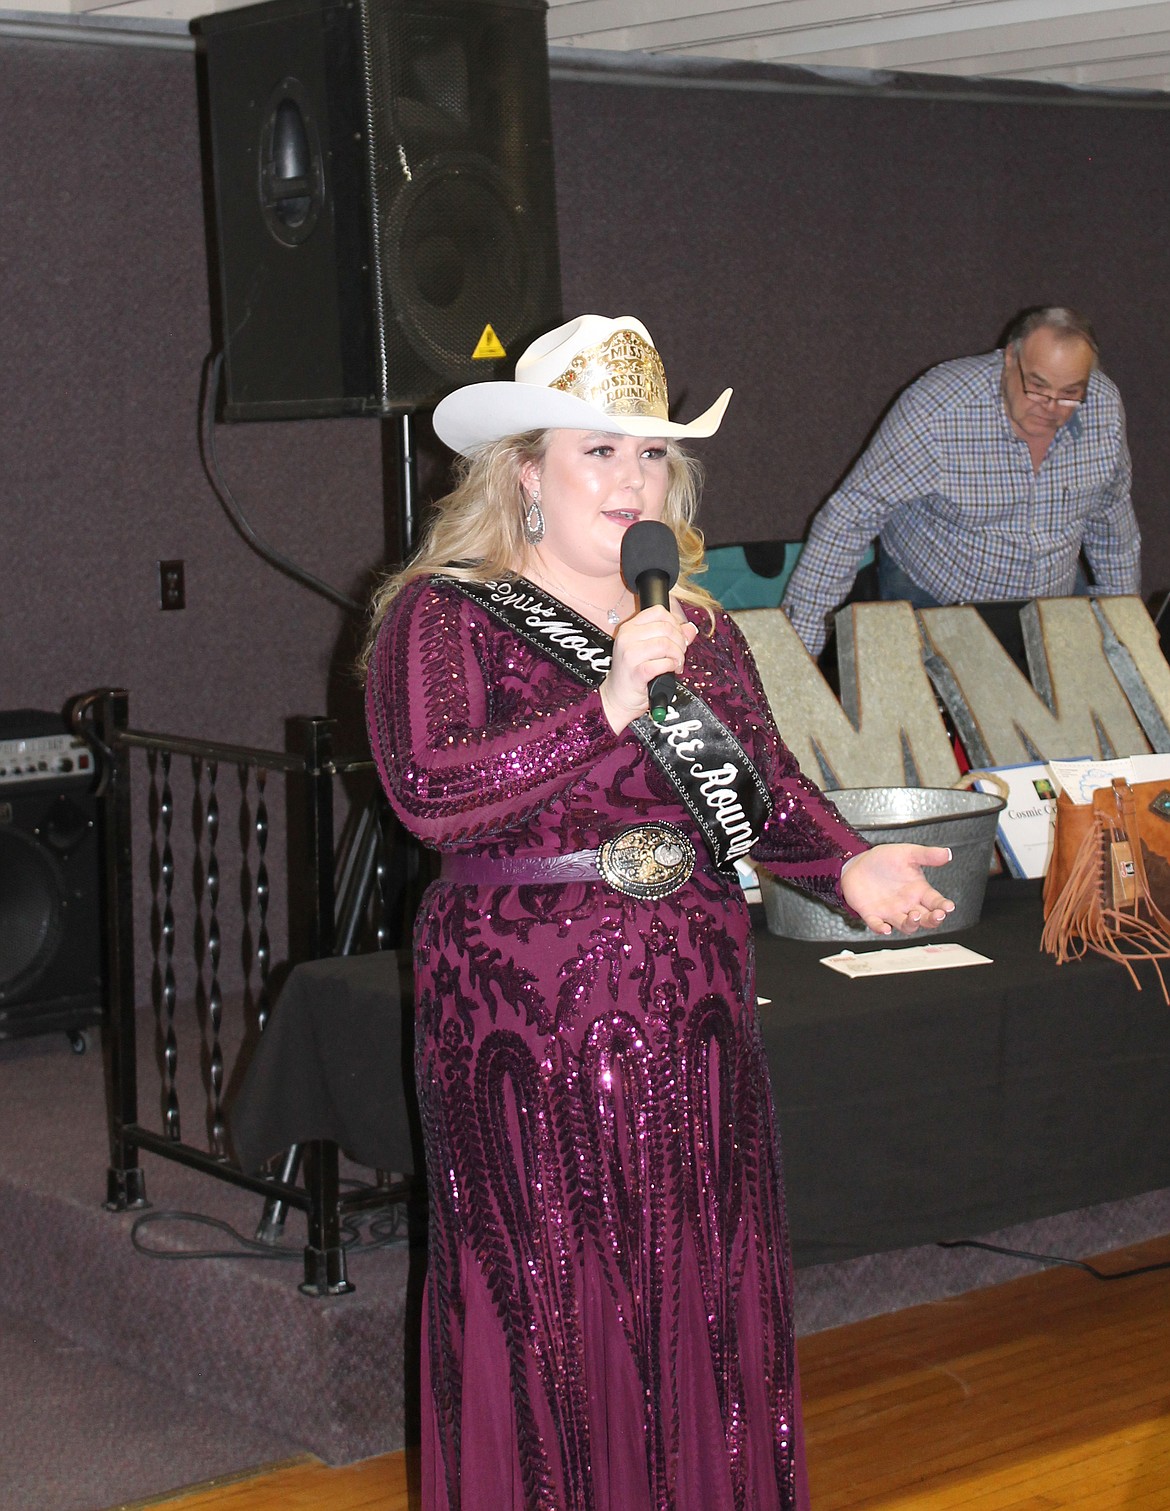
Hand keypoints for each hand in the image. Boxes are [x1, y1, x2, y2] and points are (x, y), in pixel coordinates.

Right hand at [599, 605, 698, 732]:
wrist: (617, 698)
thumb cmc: (633, 674)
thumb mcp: (649, 650)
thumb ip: (671, 637)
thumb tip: (690, 629)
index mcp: (629, 628)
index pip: (658, 612)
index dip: (674, 623)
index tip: (677, 637)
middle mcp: (627, 637)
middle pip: (666, 628)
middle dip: (680, 642)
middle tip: (679, 655)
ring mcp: (630, 654)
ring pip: (666, 644)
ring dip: (677, 656)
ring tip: (675, 664)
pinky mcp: (636, 672)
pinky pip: (663, 663)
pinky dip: (672, 666)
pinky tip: (670, 671)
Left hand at [839, 844, 954, 935]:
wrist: (858, 863)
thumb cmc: (884, 860)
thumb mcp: (907, 853)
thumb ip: (927, 855)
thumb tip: (947, 853)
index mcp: (918, 891)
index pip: (936, 902)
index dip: (944, 906)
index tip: (949, 906)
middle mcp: (907, 904)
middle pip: (926, 919)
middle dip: (933, 919)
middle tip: (937, 915)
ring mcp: (891, 911)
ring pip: (906, 926)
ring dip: (912, 924)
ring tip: (915, 916)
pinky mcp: (873, 915)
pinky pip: (877, 925)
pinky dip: (881, 928)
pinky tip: (884, 928)